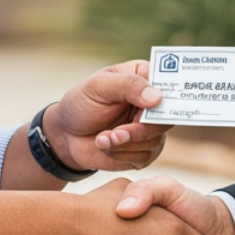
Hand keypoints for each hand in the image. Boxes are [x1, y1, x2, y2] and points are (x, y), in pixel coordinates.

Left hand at [47, 60, 171, 172]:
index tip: (149, 109)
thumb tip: (157, 98)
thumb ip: (128, 86)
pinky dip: (123, 155)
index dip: (164, 98)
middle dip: (140, 129)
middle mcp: (153, 104)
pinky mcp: (144, 150)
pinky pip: (146, 157)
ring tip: (102, 139)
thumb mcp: (98, 86)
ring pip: (155, 140)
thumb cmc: (81, 104)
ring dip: (126, 144)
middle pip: (166, 118)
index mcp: (144, 78)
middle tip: (117, 133)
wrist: (66, 135)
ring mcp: (150, 128)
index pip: (169, 84)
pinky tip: (105, 147)